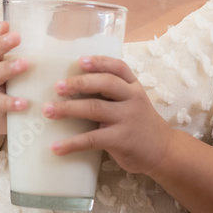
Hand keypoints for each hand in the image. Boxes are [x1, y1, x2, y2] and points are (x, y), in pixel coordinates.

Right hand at [0, 21, 30, 138]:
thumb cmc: (6, 88)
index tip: (6, 23)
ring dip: (8, 68)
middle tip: (16, 37)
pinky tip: (23, 103)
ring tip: (24, 64)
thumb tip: (66, 45)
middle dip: (2, 43)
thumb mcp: (11, 71)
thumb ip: (28, 57)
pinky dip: (11, 102)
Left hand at [42, 55, 172, 174]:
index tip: (80, 60)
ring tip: (48, 111)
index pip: (118, 67)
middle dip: (78, 83)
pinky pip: (92, 139)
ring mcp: (127, 119)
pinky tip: (56, 147)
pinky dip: (72, 143)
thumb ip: (113, 92)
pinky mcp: (121, 140)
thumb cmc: (140, 123)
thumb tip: (73, 85)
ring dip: (67, 109)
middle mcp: (132, 99)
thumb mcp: (133, 101)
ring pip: (94, 108)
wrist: (164, 151)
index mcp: (133, 86)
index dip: (99, 62)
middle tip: (57, 86)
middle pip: (104, 84)